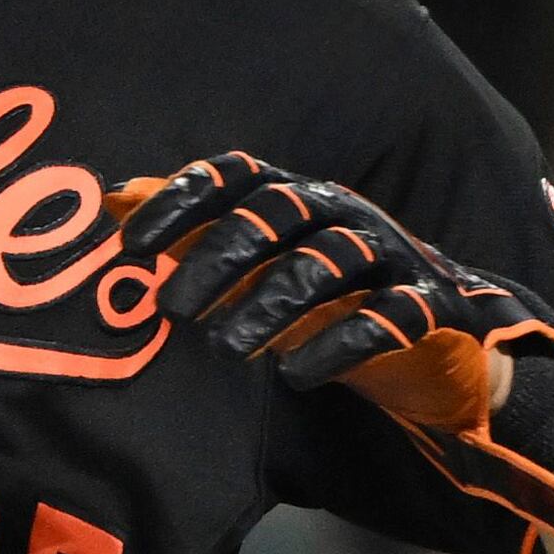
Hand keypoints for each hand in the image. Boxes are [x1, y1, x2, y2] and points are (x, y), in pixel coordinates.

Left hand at [120, 154, 553, 544]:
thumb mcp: (259, 266)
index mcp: (299, 199)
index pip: (239, 175)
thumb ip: (193, 232)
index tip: (130, 245)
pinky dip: (336, 347)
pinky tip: (294, 378)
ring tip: (224, 349)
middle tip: (172, 310)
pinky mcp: (431, 307)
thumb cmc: (329, 302)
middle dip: (218, 256)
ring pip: (326, 264)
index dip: (183, 200)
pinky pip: (385, 318)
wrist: (438, 346)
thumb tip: (115, 195)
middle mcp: (345, 215)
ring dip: (267, 305)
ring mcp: (392, 256)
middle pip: (278, 213)